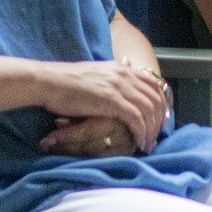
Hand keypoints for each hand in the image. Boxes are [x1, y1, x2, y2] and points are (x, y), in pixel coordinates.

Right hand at [39, 59, 166, 152]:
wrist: (50, 81)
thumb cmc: (67, 81)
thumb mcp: (96, 73)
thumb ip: (113, 75)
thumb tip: (126, 73)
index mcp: (123, 68)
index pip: (153, 84)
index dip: (161, 102)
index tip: (159, 118)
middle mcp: (125, 74)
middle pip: (155, 98)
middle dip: (159, 119)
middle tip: (155, 135)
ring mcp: (120, 86)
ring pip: (149, 109)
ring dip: (152, 129)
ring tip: (148, 143)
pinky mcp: (112, 100)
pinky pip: (136, 118)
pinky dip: (141, 132)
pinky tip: (140, 142)